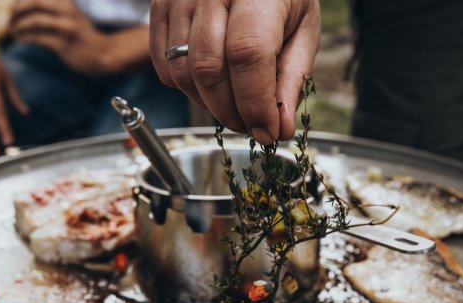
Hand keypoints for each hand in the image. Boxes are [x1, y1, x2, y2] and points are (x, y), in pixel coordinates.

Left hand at [10, 0, 116, 73]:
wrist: (102, 54)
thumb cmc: (80, 36)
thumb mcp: (68, 15)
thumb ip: (50, 9)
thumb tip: (22, 7)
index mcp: (65, 1)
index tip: (10, 7)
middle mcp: (66, 10)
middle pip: (34, 2)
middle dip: (16, 9)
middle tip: (8, 18)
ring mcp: (66, 27)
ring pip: (34, 20)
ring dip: (18, 25)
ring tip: (12, 30)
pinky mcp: (64, 44)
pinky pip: (38, 38)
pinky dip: (25, 38)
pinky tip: (19, 39)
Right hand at [150, 0, 320, 144]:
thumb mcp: (303, 29)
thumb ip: (292, 78)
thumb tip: (279, 128)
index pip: (247, 55)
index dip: (255, 103)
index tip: (268, 131)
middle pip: (209, 69)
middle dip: (231, 111)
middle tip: (252, 125)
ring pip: (182, 73)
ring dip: (209, 104)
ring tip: (234, 105)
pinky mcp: (159, 8)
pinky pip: (165, 67)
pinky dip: (188, 89)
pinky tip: (211, 85)